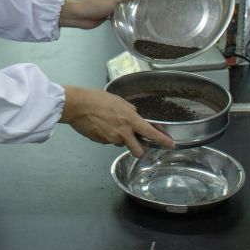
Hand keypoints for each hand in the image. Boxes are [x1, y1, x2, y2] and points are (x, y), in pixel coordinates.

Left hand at [58, 0, 138, 29]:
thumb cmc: (94, 4)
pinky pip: (120, 11)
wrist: (80, 16)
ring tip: (144, 9)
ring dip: (130, 6)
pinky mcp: (109, 11)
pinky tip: (134, 17)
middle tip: (149, 0)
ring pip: (124, 2)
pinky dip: (124, 14)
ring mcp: (111, 1)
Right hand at [59, 85, 174, 156]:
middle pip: (139, 150)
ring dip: (122, 140)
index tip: (171, 144)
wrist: (78, 105)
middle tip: (137, 142)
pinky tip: (102, 126)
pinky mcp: (102, 142)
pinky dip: (108, 136)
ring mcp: (112, 139)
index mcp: (130, 119)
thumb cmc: (97, 99)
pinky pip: (110, 141)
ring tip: (111, 126)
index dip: (163, 140)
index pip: (151, 133)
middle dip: (140, 149)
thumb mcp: (119, 101)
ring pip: (122, 145)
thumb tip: (135, 116)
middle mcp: (123, 132)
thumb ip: (130, 110)